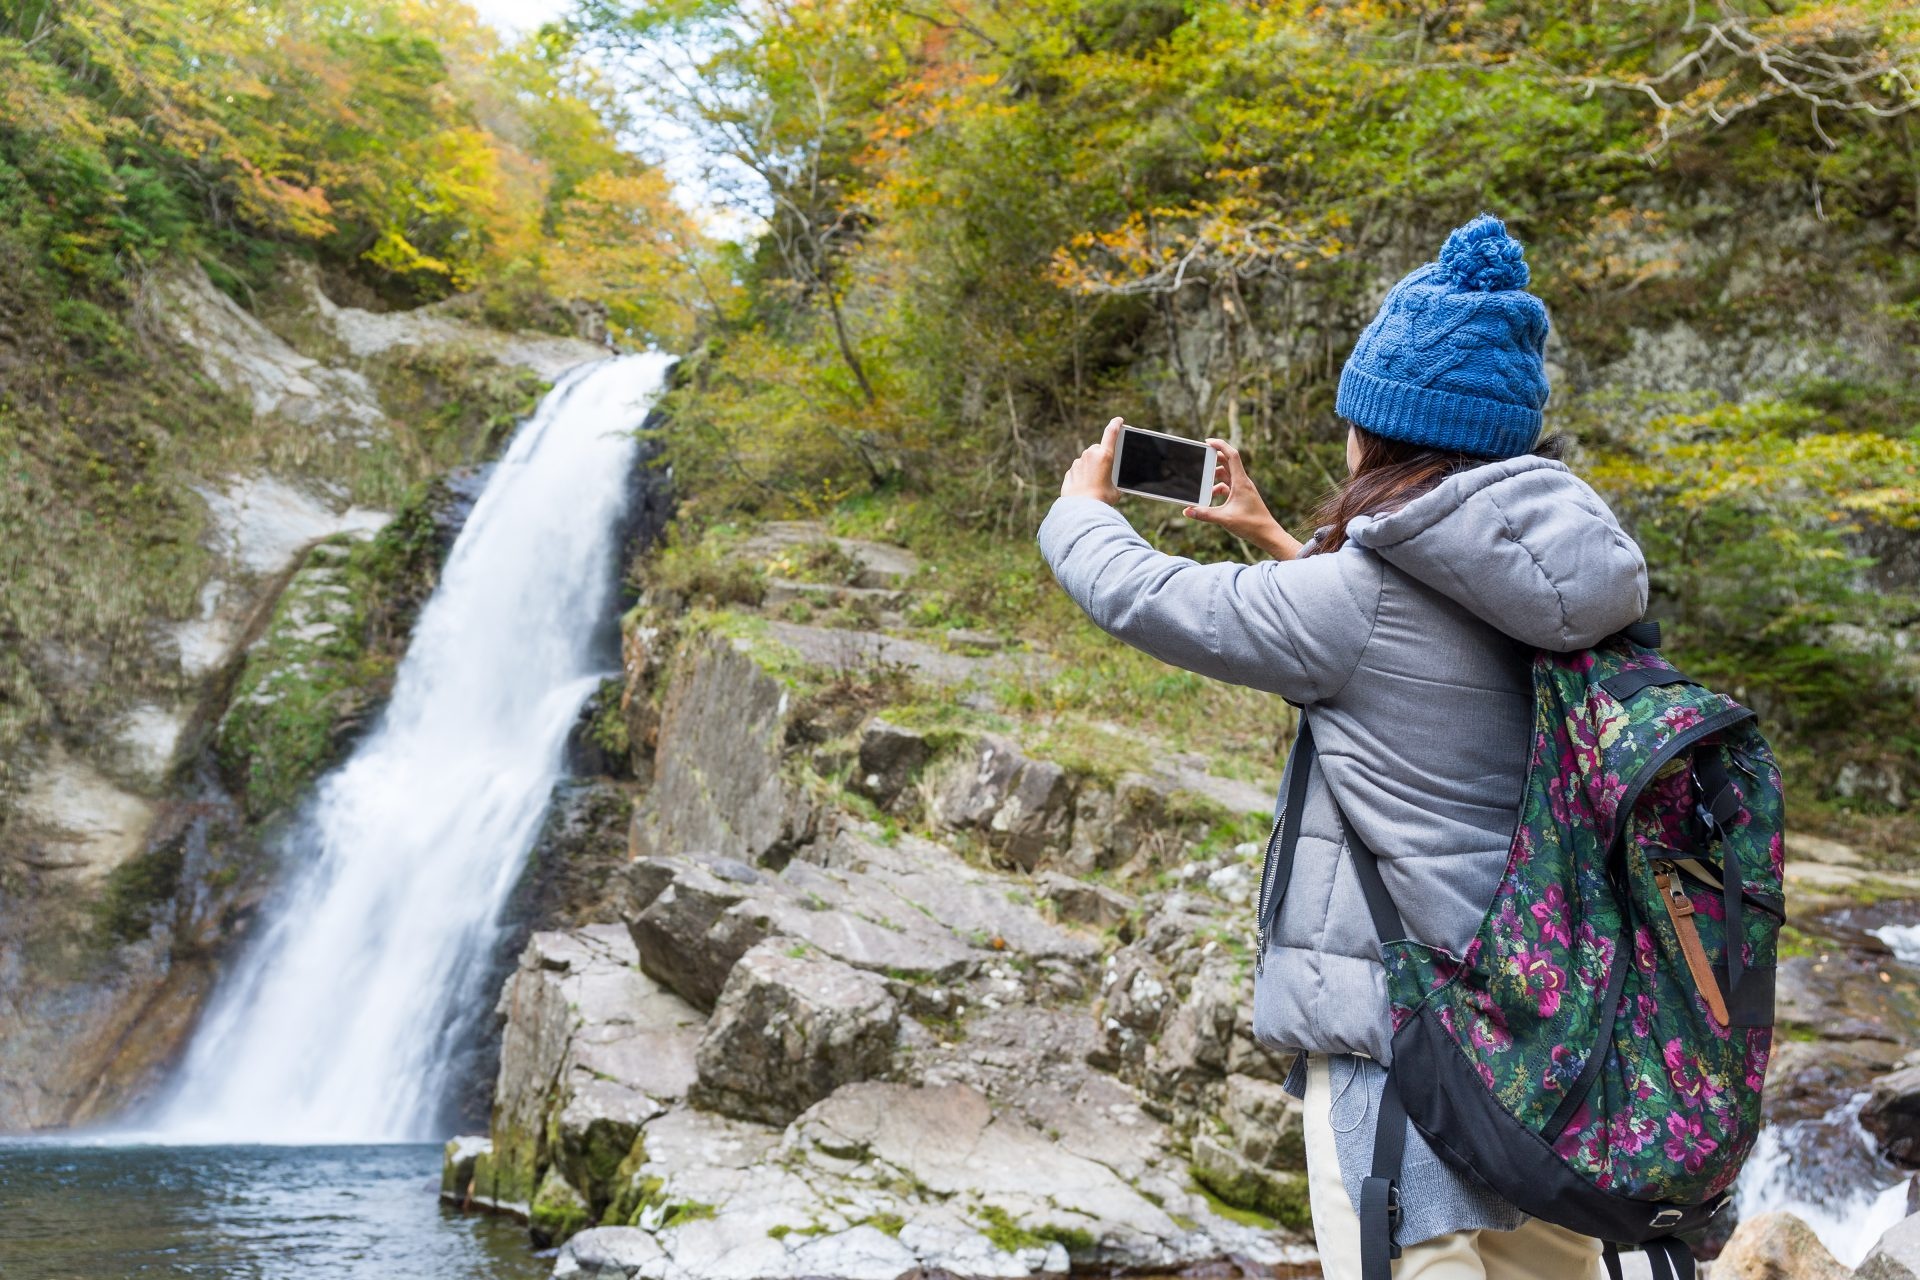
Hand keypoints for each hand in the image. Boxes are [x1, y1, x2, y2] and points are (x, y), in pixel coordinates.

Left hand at [1060, 416, 1122, 503]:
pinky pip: (1079, 470)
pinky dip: (1083, 476)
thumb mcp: (1117, 488)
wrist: (1081, 509)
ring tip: (1096, 485)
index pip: (1111, 432)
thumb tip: (1112, 481)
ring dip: (1092, 467)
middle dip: (1102, 457)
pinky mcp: (1070, 471)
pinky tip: (1086, 488)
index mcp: (1105, 456)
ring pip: (1087, 460)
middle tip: (1106, 471)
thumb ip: (1115, 479)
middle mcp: (1090, 455)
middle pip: (1098, 449)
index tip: (1118, 420)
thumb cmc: (1102, 499)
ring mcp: (1078, 462)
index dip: (1116, 424)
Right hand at [1185, 438, 1301, 559]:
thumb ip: (1204, 514)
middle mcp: (1242, 482)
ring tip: (1201, 483)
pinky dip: (1218, 488)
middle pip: (1227, 462)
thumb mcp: (1224, 519)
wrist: (1267, 534)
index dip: (1220, 445)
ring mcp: (1243, 489)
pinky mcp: (1242, 496)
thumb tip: (1187, 511)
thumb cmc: (1250, 525)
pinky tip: (1210, 497)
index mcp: (1241, 482)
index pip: (1232, 455)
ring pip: (1227, 475)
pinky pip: (1228, 486)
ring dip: (1214, 476)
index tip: (1207, 441)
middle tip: (1199, 458)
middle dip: (1213, 459)